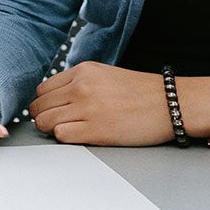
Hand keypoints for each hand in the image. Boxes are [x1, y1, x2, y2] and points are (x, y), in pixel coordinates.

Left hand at [29, 61, 193, 145]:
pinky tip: (79, 136)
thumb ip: (80, 83)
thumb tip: (55, 100)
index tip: (52, 111)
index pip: (43, 89)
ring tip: (68, 131)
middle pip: (39, 106)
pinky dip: (64, 138)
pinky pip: (61, 135)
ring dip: (51, 129)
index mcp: (83, 71)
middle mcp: (81, 87)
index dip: (45, 104)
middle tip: (57, 124)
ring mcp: (87, 108)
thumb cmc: (142, 93)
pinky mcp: (95, 130)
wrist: (170, 103)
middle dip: (44, 117)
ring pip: (45, 122)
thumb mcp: (106, 75)